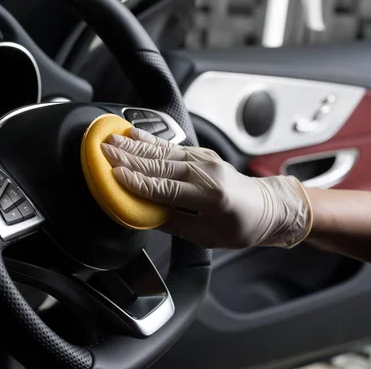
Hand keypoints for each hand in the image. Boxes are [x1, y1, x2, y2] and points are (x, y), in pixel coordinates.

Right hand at [101, 128, 312, 248]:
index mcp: (211, 196)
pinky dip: (149, 140)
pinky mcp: (201, 153)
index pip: (166, 188)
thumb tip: (144, 215)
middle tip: (104, 151)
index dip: (138, 183)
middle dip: (129, 157)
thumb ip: (174, 224)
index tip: (115, 176)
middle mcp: (207, 172)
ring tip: (110, 140)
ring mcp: (204, 159)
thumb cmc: (241, 225)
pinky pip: (170, 146)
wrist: (267, 207)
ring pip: (162, 151)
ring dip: (133, 145)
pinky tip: (132, 134)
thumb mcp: (207, 236)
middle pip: (160, 164)